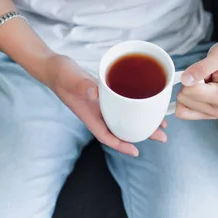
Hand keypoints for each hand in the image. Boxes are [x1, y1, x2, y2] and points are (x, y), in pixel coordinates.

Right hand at [44, 54, 166, 156]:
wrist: (54, 66)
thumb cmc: (60, 75)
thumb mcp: (71, 79)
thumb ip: (83, 86)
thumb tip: (95, 94)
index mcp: (90, 115)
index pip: (107, 136)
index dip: (121, 145)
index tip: (136, 151)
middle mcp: (97, 112)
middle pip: (122, 128)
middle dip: (142, 133)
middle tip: (162, 136)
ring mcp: (101, 104)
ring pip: (125, 117)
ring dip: (142, 120)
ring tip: (161, 122)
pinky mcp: (105, 94)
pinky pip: (123, 103)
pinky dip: (135, 105)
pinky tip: (147, 103)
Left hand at [176, 38, 217, 119]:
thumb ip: (201, 68)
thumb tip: (185, 80)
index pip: (189, 91)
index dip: (190, 77)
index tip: (203, 71)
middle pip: (183, 100)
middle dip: (189, 85)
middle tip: (204, 77)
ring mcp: (211, 114)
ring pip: (181, 108)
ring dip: (188, 92)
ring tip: (203, 83)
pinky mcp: (205, 114)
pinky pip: (183, 111)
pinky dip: (186, 99)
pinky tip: (198, 91)